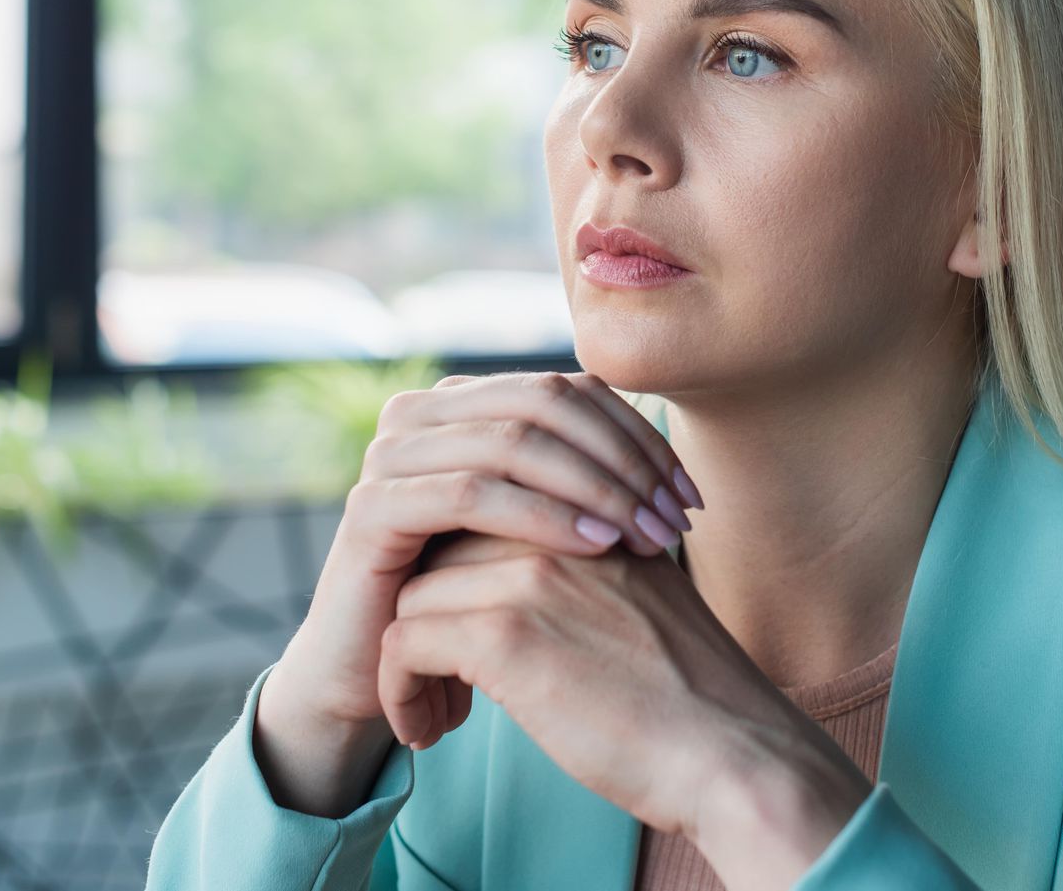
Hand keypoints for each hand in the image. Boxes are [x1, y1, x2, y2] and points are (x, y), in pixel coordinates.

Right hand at [270, 371, 698, 747]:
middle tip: (674, 520)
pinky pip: (471, 493)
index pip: (571, 389)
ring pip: (513, 441)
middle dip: (624, 459)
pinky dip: (542, 515)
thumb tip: (676, 463)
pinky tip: (595, 549)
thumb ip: (584, 484)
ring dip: (595, 486)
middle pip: (546, 402)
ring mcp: (390, 454)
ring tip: (646, 538)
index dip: (640, 435)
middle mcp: (421, 412)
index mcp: (463, 403)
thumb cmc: (472, 605)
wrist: (379, 674)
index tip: (691, 498)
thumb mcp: (536, 534)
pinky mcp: (371, 507)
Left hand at [377, 531, 867, 852]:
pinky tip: (429, 733)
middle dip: (427, 613)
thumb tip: (516, 592)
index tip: (461, 641)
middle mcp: (553, 526)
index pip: (479, 516)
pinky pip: (403, 646)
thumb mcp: (640, 598)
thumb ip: (582, 572)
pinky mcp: (505, 633)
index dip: (458, 578)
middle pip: (438, 549)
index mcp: (587, 510)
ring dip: (408, 661)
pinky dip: (400, 693)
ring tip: (436, 714)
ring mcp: (527, 574)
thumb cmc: (693, 695)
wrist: (736, 751)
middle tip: (441, 680)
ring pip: (412, 596)